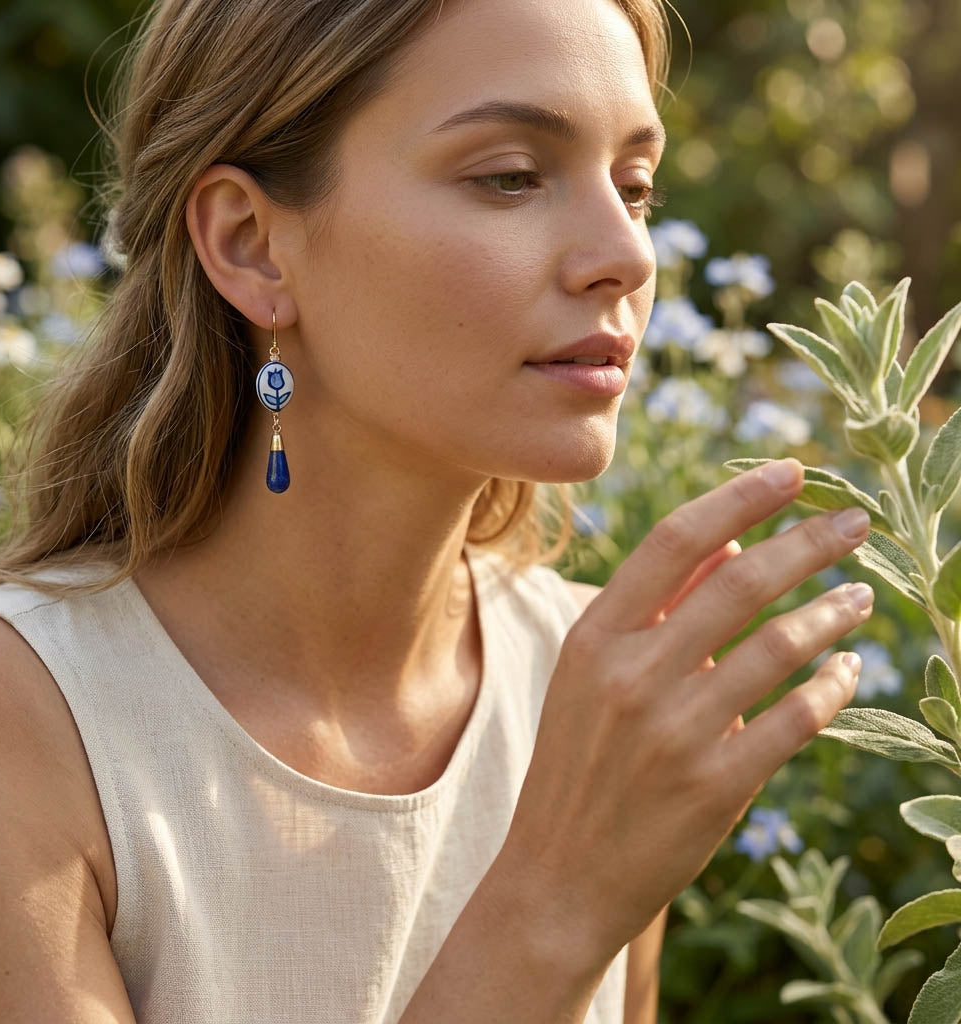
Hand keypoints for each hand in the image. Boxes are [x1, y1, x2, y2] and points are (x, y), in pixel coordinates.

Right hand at [495, 459, 871, 971]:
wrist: (559, 875)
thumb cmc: (579, 764)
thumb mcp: (592, 674)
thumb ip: (657, 605)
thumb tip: (732, 541)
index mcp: (595, 637)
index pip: (674, 541)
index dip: (738, 498)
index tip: (792, 473)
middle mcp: (632, 675)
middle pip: (738, 581)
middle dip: (807, 541)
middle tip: (856, 520)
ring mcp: (674, 732)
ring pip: (778, 646)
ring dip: (831, 612)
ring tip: (864, 596)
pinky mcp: (715, 786)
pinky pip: (796, 719)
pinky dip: (833, 686)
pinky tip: (852, 669)